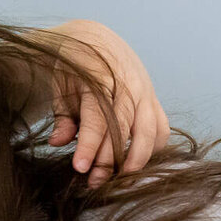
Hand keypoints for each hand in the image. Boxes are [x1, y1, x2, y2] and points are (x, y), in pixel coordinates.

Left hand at [45, 20, 170, 186]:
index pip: (99, 117)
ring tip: (117, 177)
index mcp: (101, 75)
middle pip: (125, 129)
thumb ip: (61, 116)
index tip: (81, 168)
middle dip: (110, 159)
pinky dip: (153, 147)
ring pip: (150, 130)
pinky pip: (161, 127)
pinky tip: (134, 160)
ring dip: (137, 158)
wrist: (92, 38)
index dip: (90, 145)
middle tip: (94, 181)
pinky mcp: (153, 97)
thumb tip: (59, 143)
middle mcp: (129, 83)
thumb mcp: (59, 86)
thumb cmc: (71, 66)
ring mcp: (145, 89)